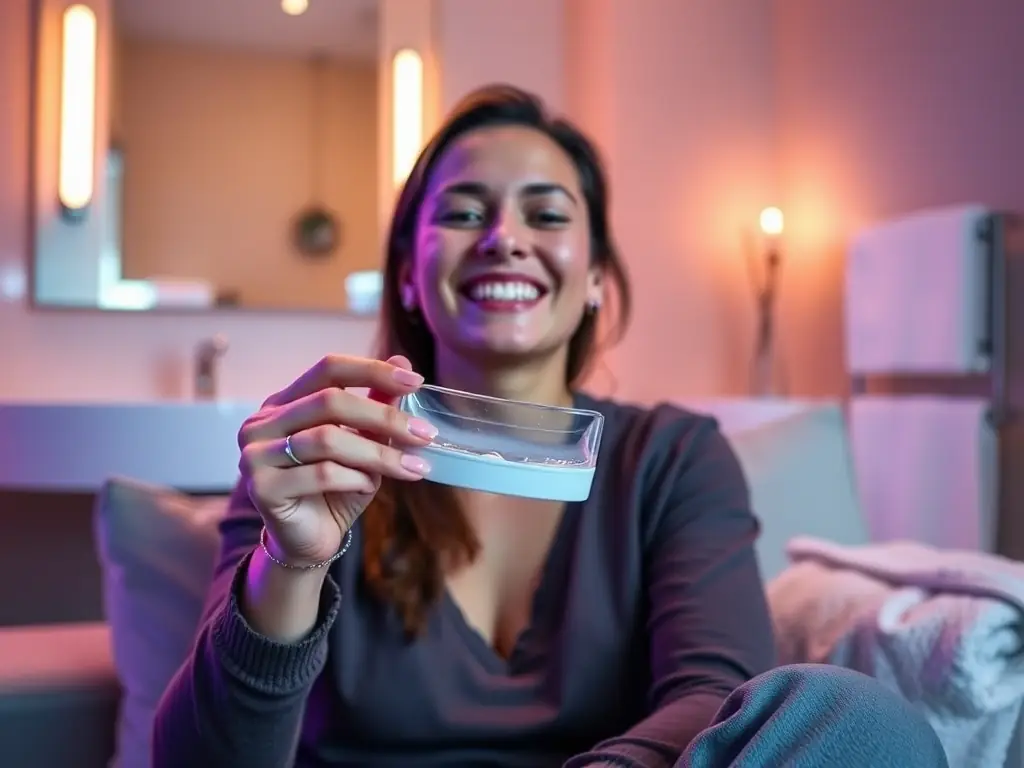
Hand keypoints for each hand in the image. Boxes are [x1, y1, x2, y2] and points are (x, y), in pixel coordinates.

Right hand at [237, 354, 435, 566]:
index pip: (328, 369)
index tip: (416, 382)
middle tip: (425, 433)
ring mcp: (255, 455)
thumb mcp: (363, 444)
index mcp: (284, 402)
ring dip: (378, 454)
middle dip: (384, 417)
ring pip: (327, 440)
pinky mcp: (261, 488)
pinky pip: (320, 474)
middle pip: (329, 402)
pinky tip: (369, 487)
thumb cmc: (336, 488)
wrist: (308, 542)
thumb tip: (403, 362)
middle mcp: (263, 423)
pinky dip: (355, 479)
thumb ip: (376, 406)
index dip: (372, 371)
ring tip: (409, 468)